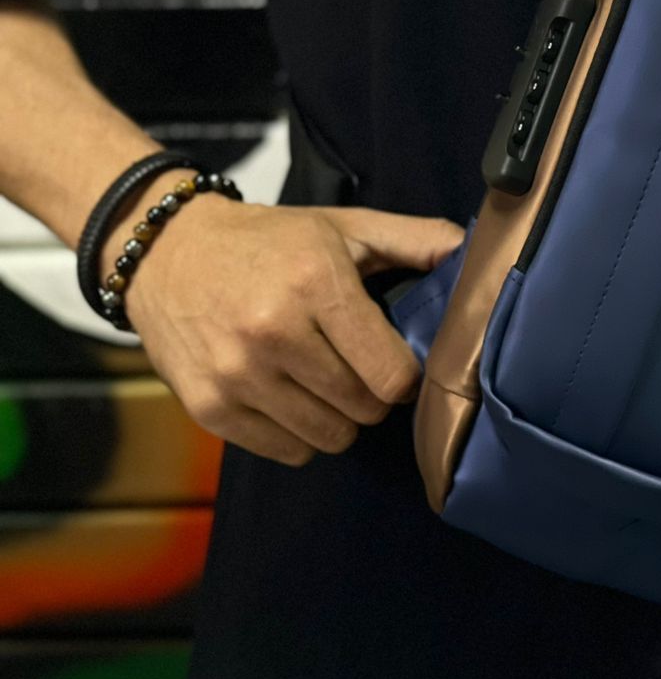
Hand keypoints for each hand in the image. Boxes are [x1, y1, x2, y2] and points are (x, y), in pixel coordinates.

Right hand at [103, 191, 462, 466]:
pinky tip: (289, 395)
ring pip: (328, 438)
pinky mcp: (209, 407)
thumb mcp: (343, 227)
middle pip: (363, 410)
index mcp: (317, 284)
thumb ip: (414, 240)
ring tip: (323, 381)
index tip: (396, 362)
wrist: (168, 252)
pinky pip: (286, 451)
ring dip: (337, 418)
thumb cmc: (269, 241)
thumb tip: (474, 251)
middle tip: (357, 368)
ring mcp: (238, 374)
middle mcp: (275, 333)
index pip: (392, 375)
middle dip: (372, 395)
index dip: (406, 376)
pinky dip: (298, 434)